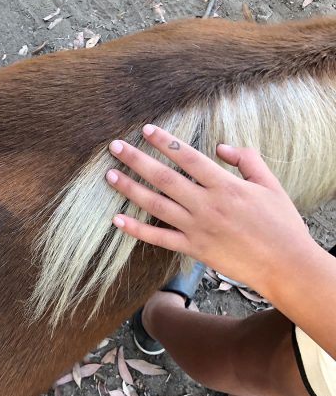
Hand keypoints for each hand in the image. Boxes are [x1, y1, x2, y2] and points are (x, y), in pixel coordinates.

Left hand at [104, 124, 318, 294]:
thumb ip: (247, 160)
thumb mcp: (270, 185)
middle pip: (164, 177)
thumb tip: (220, 146)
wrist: (286, 266)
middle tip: (115, 147)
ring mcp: (197, 228)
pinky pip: (159, 238)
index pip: (188, 157)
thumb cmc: (281, 224)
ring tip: (109, 175)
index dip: (165, 141)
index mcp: (225, 185)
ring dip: (130, 188)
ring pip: (155, 204)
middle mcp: (207, 204)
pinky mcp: (193, 248)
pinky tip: (117, 219)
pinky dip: (136, 230)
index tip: (146, 129)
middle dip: (137, 160)